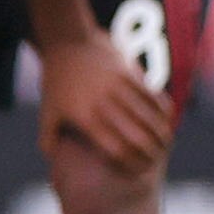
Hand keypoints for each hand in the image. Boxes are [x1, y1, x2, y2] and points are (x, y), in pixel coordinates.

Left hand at [35, 27, 175, 175]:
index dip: (129, 164)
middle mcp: (102, 103)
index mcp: (84, 117)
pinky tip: (165, 121)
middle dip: (149, 153)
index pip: (114, 149)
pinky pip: (152, 96)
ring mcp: (116, 86)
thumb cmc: (57, 82)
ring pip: (148, 117)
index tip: (136, 172)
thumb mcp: (47, 112)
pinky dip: (162, 111)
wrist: (66, 42)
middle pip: (136, 136)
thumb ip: (48, 140)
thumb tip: (55, 163)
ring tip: (165, 145)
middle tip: (155, 162)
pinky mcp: (127, 72)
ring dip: (160, 134)